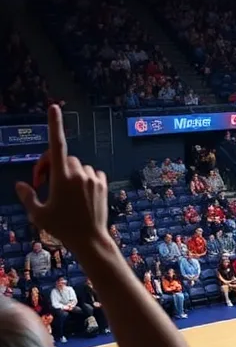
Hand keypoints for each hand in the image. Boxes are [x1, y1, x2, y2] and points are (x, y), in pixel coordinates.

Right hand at [15, 106, 108, 252]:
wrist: (89, 239)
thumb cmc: (61, 227)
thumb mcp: (37, 213)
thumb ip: (28, 195)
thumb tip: (21, 184)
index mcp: (61, 178)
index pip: (56, 145)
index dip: (54, 125)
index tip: (54, 108)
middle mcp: (79, 174)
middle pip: (63, 158)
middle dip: (52, 166)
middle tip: (44, 183)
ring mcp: (93, 178)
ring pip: (77, 166)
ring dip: (68, 173)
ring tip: (62, 193)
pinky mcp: (103, 183)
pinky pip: (91, 172)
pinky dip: (84, 177)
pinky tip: (79, 193)